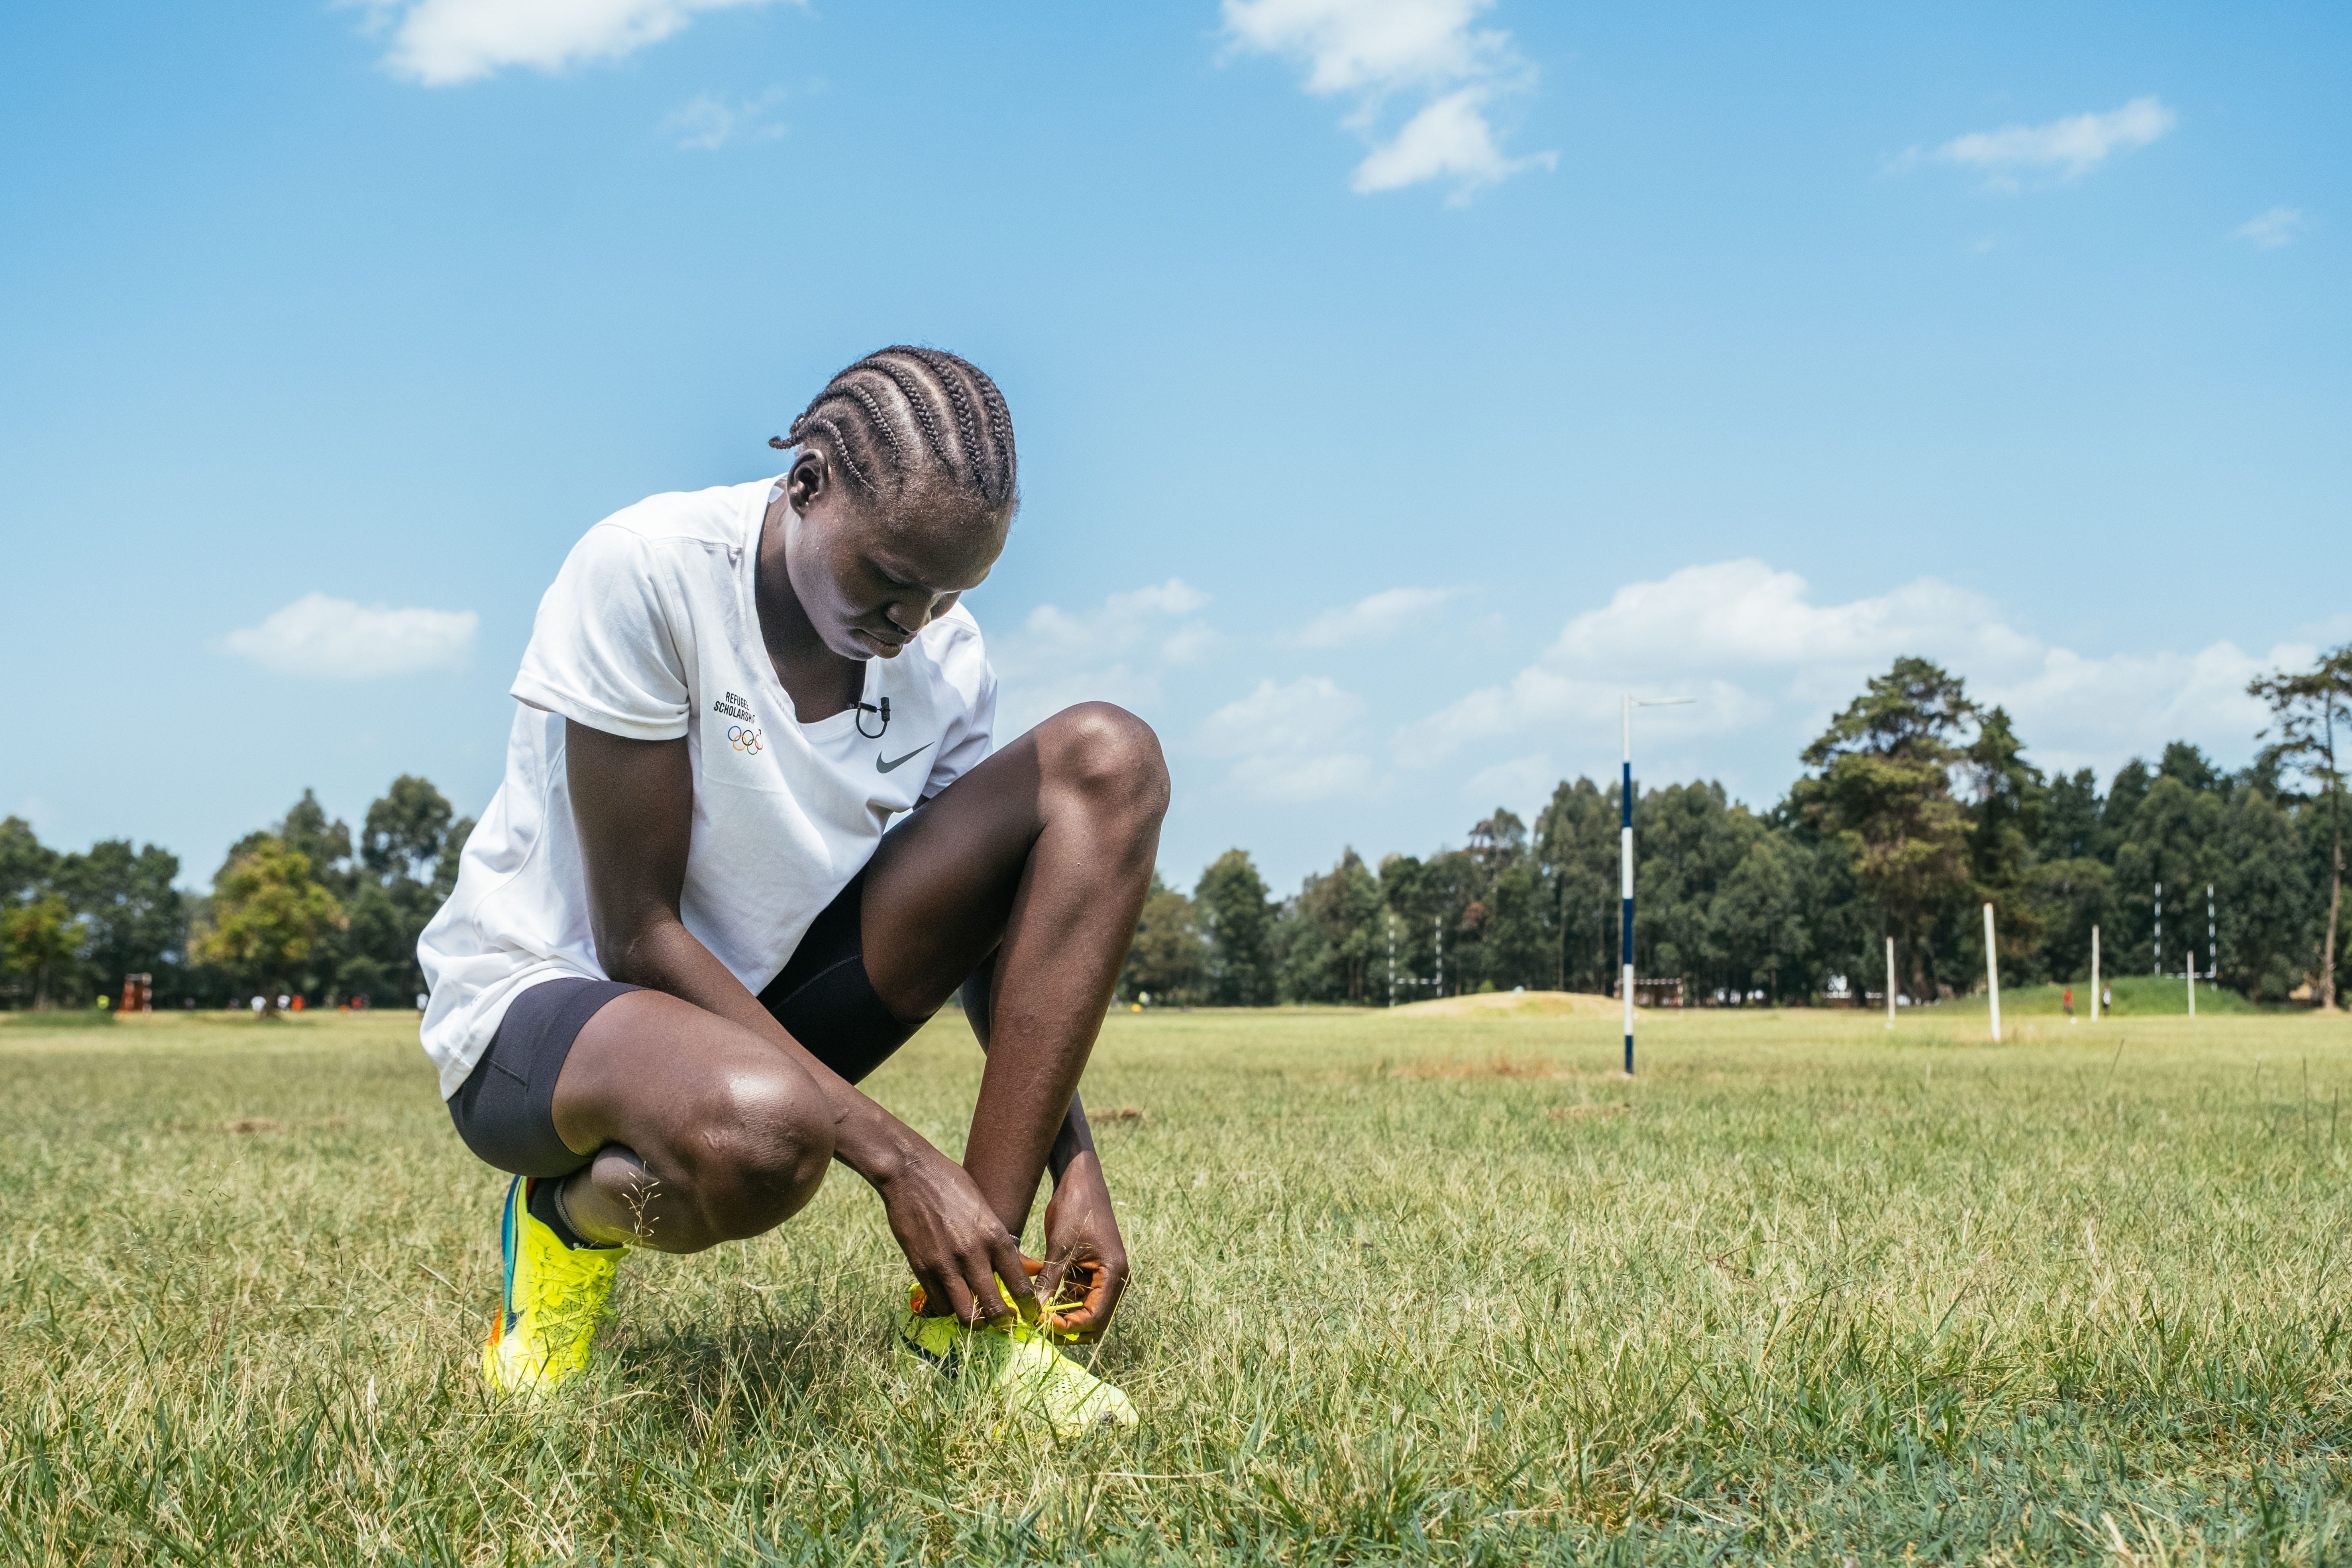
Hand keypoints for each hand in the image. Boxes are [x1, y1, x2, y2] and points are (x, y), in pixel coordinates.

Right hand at [876, 1143, 1037, 1326]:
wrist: (911, 1173)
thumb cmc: (953, 1186)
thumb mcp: (986, 1210)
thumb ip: (1003, 1242)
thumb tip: (1026, 1268)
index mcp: (994, 1236)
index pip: (1020, 1284)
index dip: (1028, 1307)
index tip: (1031, 1315)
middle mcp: (972, 1254)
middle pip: (994, 1308)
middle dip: (1004, 1322)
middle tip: (1006, 1323)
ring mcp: (945, 1263)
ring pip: (966, 1314)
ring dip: (975, 1321)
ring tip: (979, 1317)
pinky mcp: (921, 1267)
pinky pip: (940, 1303)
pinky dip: (949, 1307)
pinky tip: (953, 1299)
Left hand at [1035, 1150, 1127, 1341]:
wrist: (1080, 1181)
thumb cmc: (1075, 1209)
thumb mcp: (1060, 1247)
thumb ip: (1050, 1281)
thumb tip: (1035, 1311)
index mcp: (1114, 1274)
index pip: (1094, 1318)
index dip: (1068, 1327)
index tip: (1041, 1323)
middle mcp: (1114, 1280)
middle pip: (1093, 1322)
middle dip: (1067, 1328)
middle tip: (1038, 1325)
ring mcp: (1104, 1277)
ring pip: (1084, 1312)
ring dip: (1063, 1317)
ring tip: (1035, 1314)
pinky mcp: (1092, 1271)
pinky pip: (1078, 1297)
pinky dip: (1061, 1302)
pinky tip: (1040, 1300)